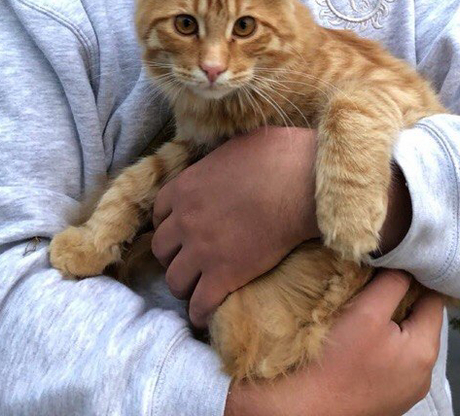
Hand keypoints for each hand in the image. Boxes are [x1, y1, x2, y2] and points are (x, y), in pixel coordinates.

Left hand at [151, 126, 318, 328]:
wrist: (300, 182)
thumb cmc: (275, 157)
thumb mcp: (232, 147)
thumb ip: (214, 164)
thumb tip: (222, 166)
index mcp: (185, 187)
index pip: (158, 214)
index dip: (170, 225)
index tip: (182, 232)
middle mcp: (185, 220)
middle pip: (161, 249)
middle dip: (174, 256)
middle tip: (193, 259)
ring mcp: (202, 250)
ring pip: (175, 281)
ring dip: (186, 285)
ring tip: (201, 286)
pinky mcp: (224, 275)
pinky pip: (199, 304)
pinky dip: (201, 311)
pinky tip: (208, 312)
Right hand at [224, 270, 443, 415]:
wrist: (306, 410)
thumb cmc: (337, 361)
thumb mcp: (368, 312)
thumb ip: (393, 284)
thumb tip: (407, 264)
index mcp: (426, 351)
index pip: (434, 299)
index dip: (418, 276)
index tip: (398, 259)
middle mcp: (424, 374)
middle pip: (420, 320)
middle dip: (402, 298)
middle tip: (376, 279)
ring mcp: (405, 389)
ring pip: (405, 339)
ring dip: (391, 320)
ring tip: (365, 305)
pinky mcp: (386, 397)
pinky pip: (393, 359)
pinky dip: (382, 343)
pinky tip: (360, 337)